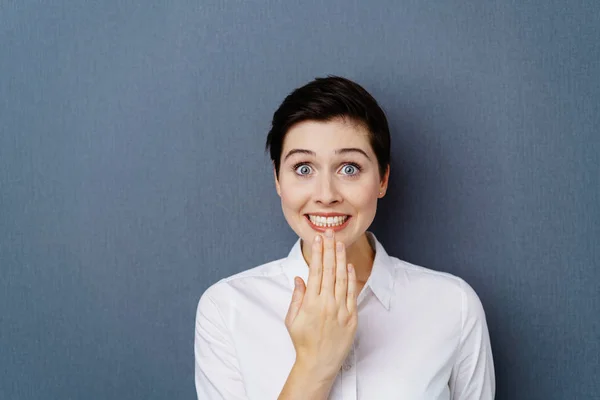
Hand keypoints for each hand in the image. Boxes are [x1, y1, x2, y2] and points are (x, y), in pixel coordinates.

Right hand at [284, 229, 358, 380]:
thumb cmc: (302, 341)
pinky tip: (348, 265)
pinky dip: (351, 278)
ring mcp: (341, 310)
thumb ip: (296, 297)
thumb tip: (300, 278)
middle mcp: (327, 304)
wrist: (318, 363)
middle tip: (330, 233)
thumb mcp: (291, 320)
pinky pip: (352, 293)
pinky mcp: (351, 317)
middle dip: (329, 249)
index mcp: (310, 303)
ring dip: (341, 259)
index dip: (317, 253)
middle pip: (330, 270)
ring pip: (342, 278)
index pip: (316, 271)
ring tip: (340, 243)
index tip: (318, 239)